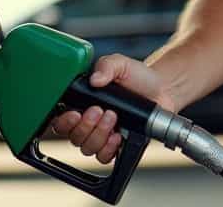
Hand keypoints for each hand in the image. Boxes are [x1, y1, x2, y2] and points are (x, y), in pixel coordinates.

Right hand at [50, 53, 173, 163]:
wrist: (161, 88)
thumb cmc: (137, 77)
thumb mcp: (120, 64)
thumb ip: (106, 66)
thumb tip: (95, 79)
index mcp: (82, 103)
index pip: (61, 121)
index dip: (64, 122)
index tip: (75, 113)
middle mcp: (89, 122)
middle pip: (74, 137)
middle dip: (85, 125)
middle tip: (100, 111)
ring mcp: (102, 135)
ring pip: (87, 148)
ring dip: (98, 134)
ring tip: (113, 117)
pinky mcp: (116, 145)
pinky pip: (104, 157)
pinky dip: (108, 149)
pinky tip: (118, 136)